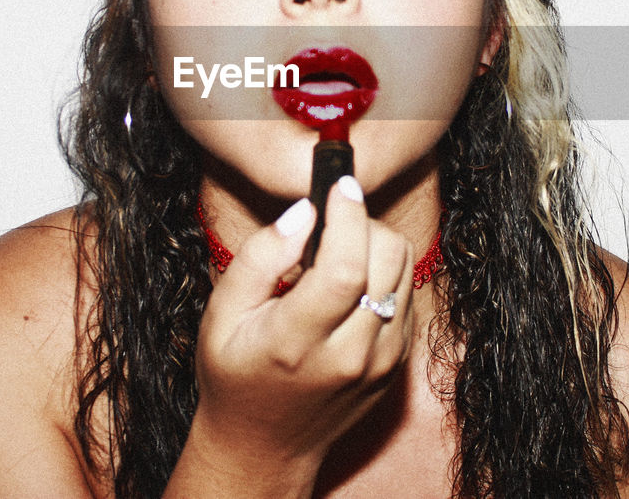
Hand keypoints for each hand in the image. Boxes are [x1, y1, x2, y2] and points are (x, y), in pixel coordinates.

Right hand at [182, 176, 414, 491]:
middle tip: (329, 222)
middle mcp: (349, 355)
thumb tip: (304, 212)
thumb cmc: (235, 373)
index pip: (343, 267)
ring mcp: (381, 363)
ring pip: (404, 270)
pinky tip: (349, 284)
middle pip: (386, 259)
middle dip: (362, 222)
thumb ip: (260, 258)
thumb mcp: (222, 314)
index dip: (348, 216)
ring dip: (375, 244)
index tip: (339, 186)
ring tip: (336, 253)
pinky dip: (383, 274)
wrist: (265, 443)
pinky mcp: (397, 364)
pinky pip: (406, 294)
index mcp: (298, 342)